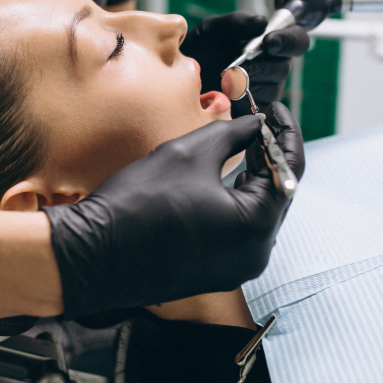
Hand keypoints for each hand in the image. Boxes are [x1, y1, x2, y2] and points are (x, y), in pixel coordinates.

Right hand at [44, 109, 304, 318]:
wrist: (94, 253)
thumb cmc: (138, 202)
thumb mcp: (190, 152)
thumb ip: (234, 134)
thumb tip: (255, 126)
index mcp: (256, 225)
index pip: (288, 170)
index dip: (283, 132)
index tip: (273, 108)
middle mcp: (254, 254)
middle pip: (277, 194)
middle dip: (269, 156)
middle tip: (259, 123)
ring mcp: (235, 268)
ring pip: (257, 213)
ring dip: (253, 179)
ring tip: (244, 146)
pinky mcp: (215, 273)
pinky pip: (238, 231)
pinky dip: (236, 202)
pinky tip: (223, 179)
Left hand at [181, 12, 309, 105]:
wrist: (177, 75)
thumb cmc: (198, 48)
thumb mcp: (212, 29)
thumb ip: (237, 22)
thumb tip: (261, 22)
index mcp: (268, 41)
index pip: (296, 39)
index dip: (288, 40)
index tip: (269, 41)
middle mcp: (271, 65)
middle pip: (284, 67)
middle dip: (262, 66)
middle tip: (239, 66)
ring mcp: (264, 88)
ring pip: (272, 88)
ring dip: (249, 83)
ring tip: (225, 80)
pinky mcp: (253, 108)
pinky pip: (258, 106)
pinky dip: (243, 99)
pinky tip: (226, 94)